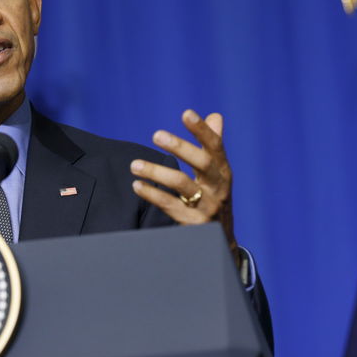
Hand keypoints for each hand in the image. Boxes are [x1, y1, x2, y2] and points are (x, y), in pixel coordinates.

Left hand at [131, 109, 235, 244]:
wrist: (218, 243)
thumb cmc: (213, 198)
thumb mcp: (217, 174)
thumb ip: (213, 145)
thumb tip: (215, 116)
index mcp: (223, 171)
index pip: (215, 146)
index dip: (202, 130)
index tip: (186, 113)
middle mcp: (218, 187)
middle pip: (202, 162)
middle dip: (180, 147)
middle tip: (156, 134)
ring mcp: (208, 207)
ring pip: (182, 185)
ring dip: (157, 172)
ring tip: (134, 164)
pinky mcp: (194, 224)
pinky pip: (171, 207)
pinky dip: (153, 194)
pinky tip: (137, 185)